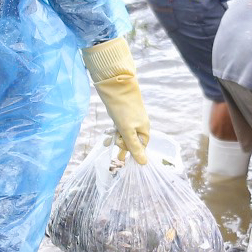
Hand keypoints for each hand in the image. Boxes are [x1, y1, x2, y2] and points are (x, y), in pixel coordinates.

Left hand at [82, 38, 150, 164]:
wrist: (117, 87)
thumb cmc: (123, 110)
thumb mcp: (128, 131)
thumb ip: (134, 148)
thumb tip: (144, 163)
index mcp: (144, 130)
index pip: (140, 148)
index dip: (130, 151)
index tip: (120, 150)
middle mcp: (140, 126)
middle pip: (132, 143)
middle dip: (122, 145)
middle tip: (114, 141)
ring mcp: (131, 121)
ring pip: (124, 136)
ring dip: (116, 139)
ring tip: (106, 142)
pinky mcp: (123, 116)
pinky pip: (119, 129)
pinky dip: (113, 133)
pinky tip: (106, 137)